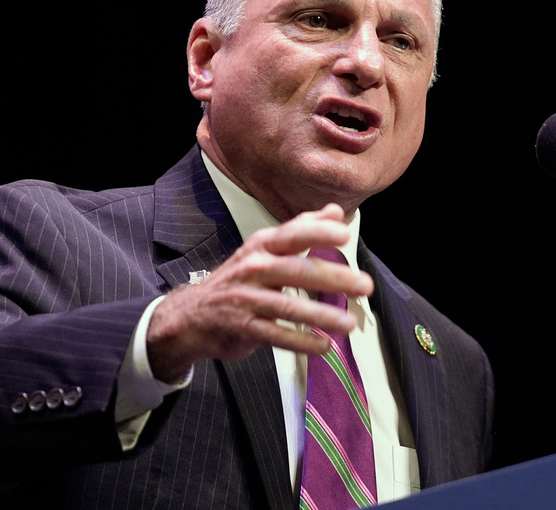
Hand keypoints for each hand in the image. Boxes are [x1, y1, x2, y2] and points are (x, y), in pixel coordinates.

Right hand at [146, 203, 372, 382]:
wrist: (191, 316)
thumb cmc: (239, 280)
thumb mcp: (264, 249)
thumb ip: (301, 230)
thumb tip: (335, 210)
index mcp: (261, 245)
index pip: (293, 234)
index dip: (318, 233)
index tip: (344, 235)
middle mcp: (253, 267)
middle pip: (297, 270)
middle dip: (334, 277)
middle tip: (364, 285)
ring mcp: (246, 298)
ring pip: (288, 306)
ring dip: (322, 315)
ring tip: (349, 323)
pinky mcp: (242, 327)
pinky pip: (276, 335)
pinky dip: (301, 341)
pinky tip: (323, 346)